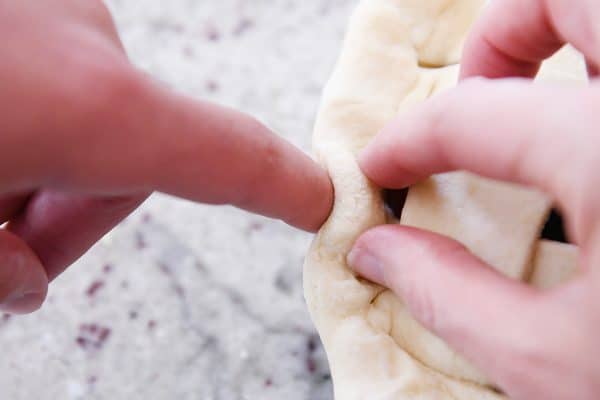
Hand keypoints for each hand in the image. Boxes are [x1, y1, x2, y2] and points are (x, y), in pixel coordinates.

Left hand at [0, 1, 331, 313]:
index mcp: (85, 104)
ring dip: (38, 166)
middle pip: (136, 150)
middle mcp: (81, 39)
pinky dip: (19, 116)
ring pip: (81, 111)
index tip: (322, 202)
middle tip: (13, 254)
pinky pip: (46, 68)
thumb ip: (3, 269)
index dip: (288, 187)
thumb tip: (22, 283)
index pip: (230, 157)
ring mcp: (50, 7)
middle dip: (84, 210)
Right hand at [348, 1, 599, 398]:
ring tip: (541, 101)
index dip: (407, 141)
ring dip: (566, 37)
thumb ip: (445, 294)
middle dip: (502, 31)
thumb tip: (379, 252)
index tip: (385, 168)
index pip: (470, 114)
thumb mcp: (555, 365)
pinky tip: (599, 146)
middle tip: (478, 93)